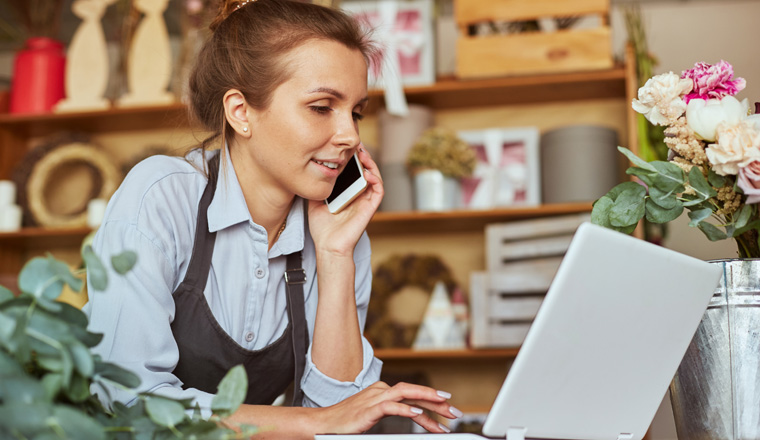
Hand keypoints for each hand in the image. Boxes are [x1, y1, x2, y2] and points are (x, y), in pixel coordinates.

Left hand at [308, 146, 383, 256]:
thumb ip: (317, 187)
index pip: (354, 171)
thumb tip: (311, 171)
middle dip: (362, 156)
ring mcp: (366, 201)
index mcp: (348, 193)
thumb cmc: (323, 228)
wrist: (328, 246)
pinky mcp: (371, 208)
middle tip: (356, 144)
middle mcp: (359, 195)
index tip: (345, 146)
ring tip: (362, 153)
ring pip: (374, 177)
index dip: (353, 158)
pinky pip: (379, 190)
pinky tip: (366, 171)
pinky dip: (375, 178)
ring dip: (371, 163)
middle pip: (366, 170)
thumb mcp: (315, 201)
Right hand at [313, 381, 459, 433]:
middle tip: (455, 411)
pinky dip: (406, 410)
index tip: (449, 409)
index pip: (413, 394)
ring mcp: (375, 398)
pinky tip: (418, 415)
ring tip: (445, 408)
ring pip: (407, 394)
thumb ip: (392, 412)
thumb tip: (415, 416)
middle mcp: (381, 391)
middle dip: (437, 400)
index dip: (433, 400)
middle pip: (414, 392)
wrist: (323, 425)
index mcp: (383, 392)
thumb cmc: (347, 422)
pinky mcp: (368, 409)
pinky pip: (391, 407)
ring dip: (428, 401)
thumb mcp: (373, 416)